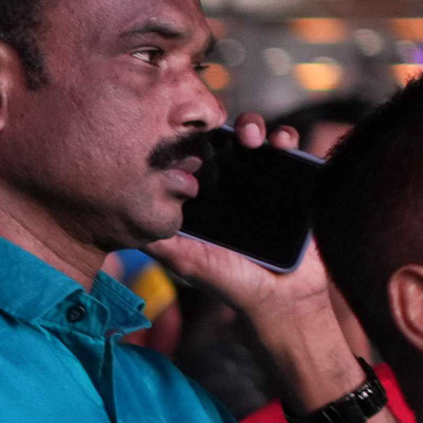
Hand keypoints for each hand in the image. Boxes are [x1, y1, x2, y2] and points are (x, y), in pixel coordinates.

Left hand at [150, 118, 371, 384]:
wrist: (284, 297)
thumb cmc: (233, 282)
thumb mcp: (189, 262)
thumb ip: (162, 242)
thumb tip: (127, 220)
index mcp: (205, 198)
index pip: (192, 159)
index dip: (187, 143)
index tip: (185, 138)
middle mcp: (232, 185)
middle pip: (222, 142)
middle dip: (219, 128)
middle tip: (221, 133)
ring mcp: (264, 181)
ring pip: (256, 139)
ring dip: (252, 125)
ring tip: (251, 137)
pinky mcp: (295, 182)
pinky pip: (291, 151)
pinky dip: (287, 139)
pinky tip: (282, 143)